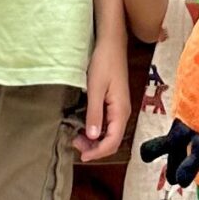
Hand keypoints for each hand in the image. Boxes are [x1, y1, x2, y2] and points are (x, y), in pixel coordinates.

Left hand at [76, 33, 129, 161]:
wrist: (111, 43)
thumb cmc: (103, 62)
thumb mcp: (95, 87)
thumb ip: (94, 113)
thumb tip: (93, 138)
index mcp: (121, 111)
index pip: (113, 141)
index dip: (98, 152)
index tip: (81, 156)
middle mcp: (123, 112)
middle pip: (112, 140)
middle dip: (95, 148)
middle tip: (75, 143)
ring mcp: (120, 108)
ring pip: (110, 133)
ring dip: (95, 140)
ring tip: (77, 136)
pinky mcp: (115, 103)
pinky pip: (108, 124)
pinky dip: (96, 130)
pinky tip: (84, 126)